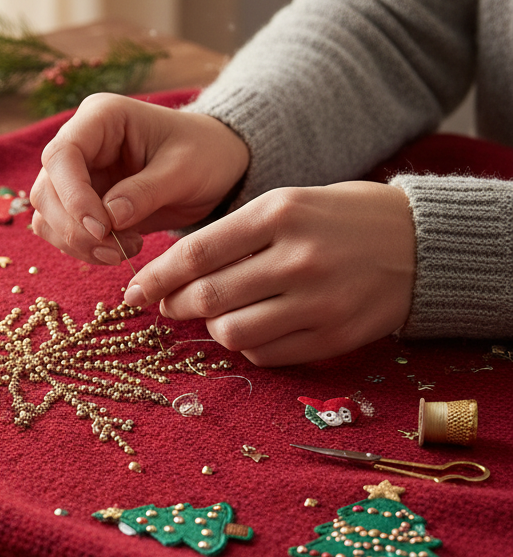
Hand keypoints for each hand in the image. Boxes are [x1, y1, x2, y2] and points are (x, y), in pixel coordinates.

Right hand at [30, 94, 249, 264]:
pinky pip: (62, 231)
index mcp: (101, 118)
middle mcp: (81, 143)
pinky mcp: (82, 203)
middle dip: (75, 228)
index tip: (101, 229)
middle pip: (46, 190)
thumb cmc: (205, 154)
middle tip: (116, 250)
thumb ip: (144, 193)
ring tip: (124, 251)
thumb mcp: (184, 170)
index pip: (62, 155)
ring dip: (77, 243)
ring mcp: (77, 175)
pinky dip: (82, 249)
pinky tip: (119, 250)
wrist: (217, 165)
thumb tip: (107, 220)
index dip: (73, 196)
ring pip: (47, 214)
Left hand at [123, 182, 415, 365]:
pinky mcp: (334, 336)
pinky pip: (265, 354)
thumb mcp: (287, 203)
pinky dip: (247, 345)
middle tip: (166, 306)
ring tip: (217, 314)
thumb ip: (233, 234)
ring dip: (211, 328)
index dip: (157, 277)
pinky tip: (252, 326)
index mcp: (278, 213)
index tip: (134, 291)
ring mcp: (318, 301)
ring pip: (232, 333)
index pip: (196, 253)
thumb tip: (173, 273)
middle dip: (173, 306)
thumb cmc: (340, 218)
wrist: (421, 243)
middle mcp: (296, 257)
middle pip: (207, 298)